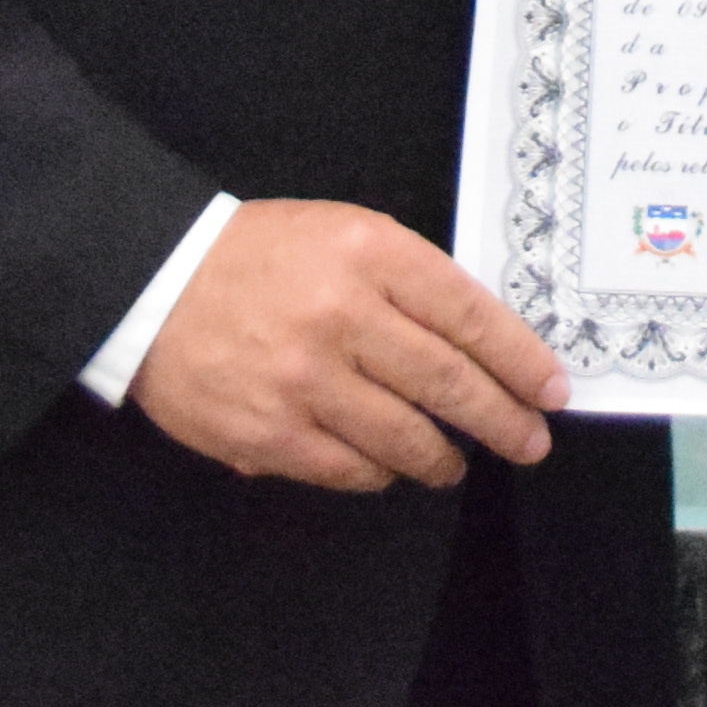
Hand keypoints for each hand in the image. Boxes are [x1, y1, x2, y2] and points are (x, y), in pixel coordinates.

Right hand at [125, 199, 564, 493]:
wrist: (154, 282)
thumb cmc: (260, 256)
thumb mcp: (343, 232)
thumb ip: (408, 281)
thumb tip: (480, 346)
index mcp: (368, 252)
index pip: (469, 314)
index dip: (520, 360)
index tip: (552, 390)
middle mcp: (341, 316)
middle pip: (448, 382)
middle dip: (503, 420)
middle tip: (531, 442)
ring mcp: (303, 381)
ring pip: (405, 438)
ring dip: (443, 457)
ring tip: (455, 461)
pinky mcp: (269, 435)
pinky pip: (351, 469)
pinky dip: (381, 473)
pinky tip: (390, 467)